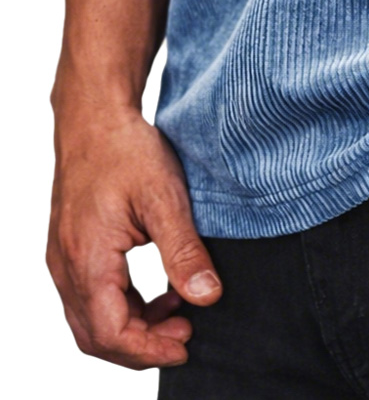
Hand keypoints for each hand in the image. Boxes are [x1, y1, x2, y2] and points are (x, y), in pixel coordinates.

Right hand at [46, 103, 221, 367]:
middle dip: (141, 345)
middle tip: (186, 333)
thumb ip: (184, 251)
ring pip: (91, 320)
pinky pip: (90, 298)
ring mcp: (63, 260)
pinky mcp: (70, 250)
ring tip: (178, 313)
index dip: (148, 349)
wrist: (95, 117)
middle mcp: (66, 267)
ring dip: (133, 326)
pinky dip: (123, 306)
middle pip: (95, 336)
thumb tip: (206, 297)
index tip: (185, 345)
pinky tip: (158, 293)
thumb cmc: (126, 150)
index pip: (110, 332)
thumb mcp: (165, 198)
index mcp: (87, 259)